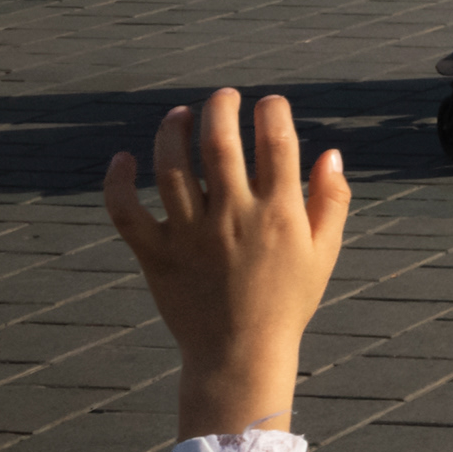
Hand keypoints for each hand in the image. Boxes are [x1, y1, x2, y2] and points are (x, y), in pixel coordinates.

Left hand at [101, 90, 348, 439]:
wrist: (239, 354)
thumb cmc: (287, 301)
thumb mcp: (325, 252)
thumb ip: (333, 199)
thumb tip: (329, 153)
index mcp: (279, 213)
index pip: (276, 142)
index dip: (273, 111)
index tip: (270, 104)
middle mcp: (233, 217)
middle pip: (220, 142)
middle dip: (221, 107)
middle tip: (224, 97)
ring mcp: (190, 235)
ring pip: (172, 167)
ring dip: (174, 131)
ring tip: (180, 116)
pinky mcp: (155, 255)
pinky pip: (126, 211)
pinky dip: (119, 181)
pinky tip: (124, 159)